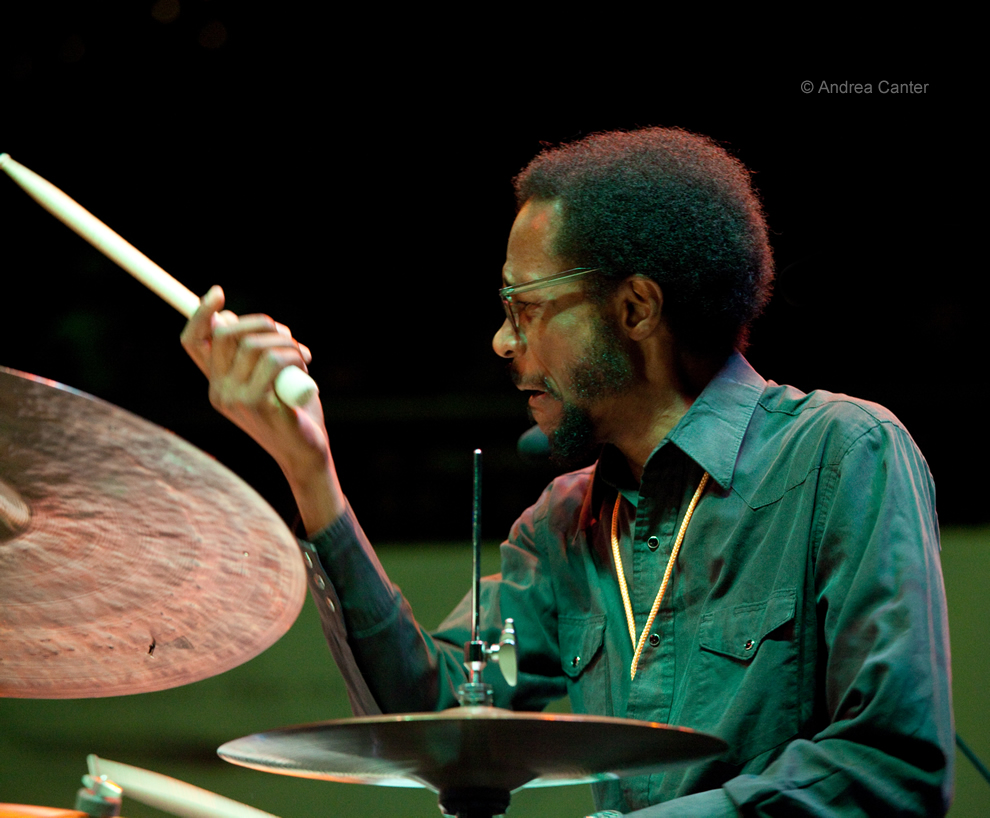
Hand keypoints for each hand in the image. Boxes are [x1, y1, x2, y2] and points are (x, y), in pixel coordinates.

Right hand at [180, 286, 343, 533]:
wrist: (305, 453)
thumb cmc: (290, 410)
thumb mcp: (267, 377)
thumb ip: (254, 353)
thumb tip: (241, 319)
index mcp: (216, 384)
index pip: (192, 343)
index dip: (200, 314)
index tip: (217, 292)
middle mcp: (219, 392)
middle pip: (227, 335)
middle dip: (261, 322)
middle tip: (285, 334)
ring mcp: (237, 400)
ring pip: (256, 346)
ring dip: (286, 341)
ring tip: (302, 354)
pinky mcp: (259, 405)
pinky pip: (275, 361)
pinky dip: (294, 354)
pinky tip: (305, 363)